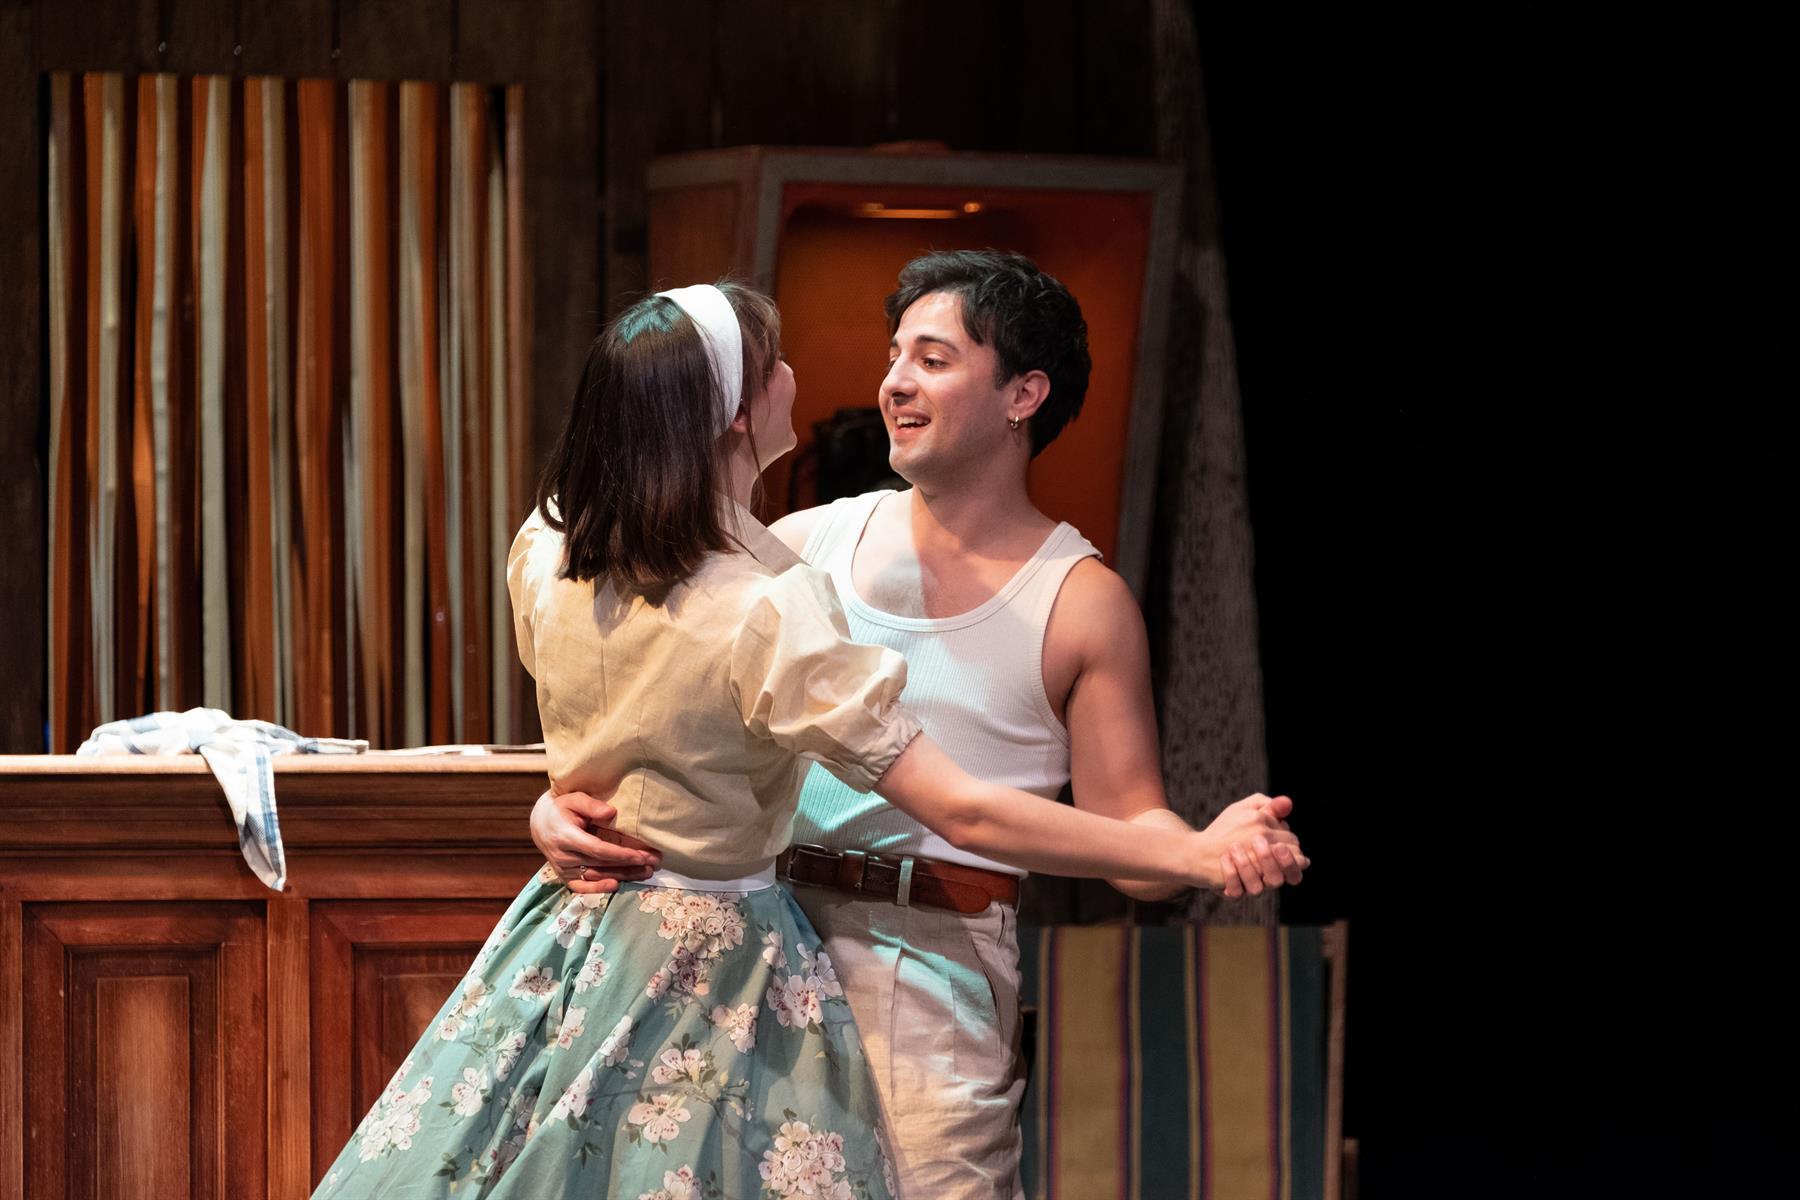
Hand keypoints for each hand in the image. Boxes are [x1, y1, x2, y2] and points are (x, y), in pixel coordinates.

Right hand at [529, 789, 660, 894]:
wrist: (540, 822)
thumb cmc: (561, 808)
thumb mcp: (574, 799)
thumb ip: (591, 805)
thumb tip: (611, 813)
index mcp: (566, 836)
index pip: (597, 849)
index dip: (620, 854)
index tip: (641, 856)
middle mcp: (563, 856)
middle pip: (601, 864)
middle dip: (629, 865)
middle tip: (653, 863)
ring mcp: (563, 868)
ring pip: (596, 876)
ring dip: (622, 876)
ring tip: (646, 873)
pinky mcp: (564, 876)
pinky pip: (581, 887)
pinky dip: (598, 889)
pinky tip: (617, 885)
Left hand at [1203, 793, 1309, 897]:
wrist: (1199, 846)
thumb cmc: (1231, 829)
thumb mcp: (1249, 813)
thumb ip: (1270, 808)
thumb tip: (1288, 802)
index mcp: (1277, 859)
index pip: (1297, 863)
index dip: (1291, 857)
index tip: (1278, 843)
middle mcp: (1266, 876)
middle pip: (1280, 879)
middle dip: (1271, 861)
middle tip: (1258, 841)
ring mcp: (1248, 886)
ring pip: (1257, 889)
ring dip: (1247, 867)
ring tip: (1234, 847)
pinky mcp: (1231, 891)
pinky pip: (1235, 892)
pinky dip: (1230, 875)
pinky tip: (1224, 858)